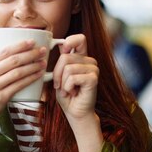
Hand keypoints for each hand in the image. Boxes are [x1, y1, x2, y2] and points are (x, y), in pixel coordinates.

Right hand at [0, 39, 46, 130]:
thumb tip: (18, 53)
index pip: (5, 51)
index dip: (20, 45)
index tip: (33, 41)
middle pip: (13, 60)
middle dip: (30, 54)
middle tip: (42, 50)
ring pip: (18, 72)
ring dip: (33, 66)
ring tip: (43, 62)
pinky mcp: (1, 97)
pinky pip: (19, 85)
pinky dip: (31, 79)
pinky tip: (39, 75)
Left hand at [52, 33, 102, 151]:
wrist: (75, 113)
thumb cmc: (67, 95)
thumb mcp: (59, 75)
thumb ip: (61, 61)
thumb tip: (59, 44)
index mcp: (81, 57)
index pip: (79, 38)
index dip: (69, 41)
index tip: (62, 49)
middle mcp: (89, 61)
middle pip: (65, 57)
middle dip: (57, 73)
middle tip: (60, 85)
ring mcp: (93, 69)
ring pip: (67, 68)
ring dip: (62, 82)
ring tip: (68, 89)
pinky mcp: (93, 78)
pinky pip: (73, 77)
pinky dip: (68, 87)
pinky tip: (73, 92)